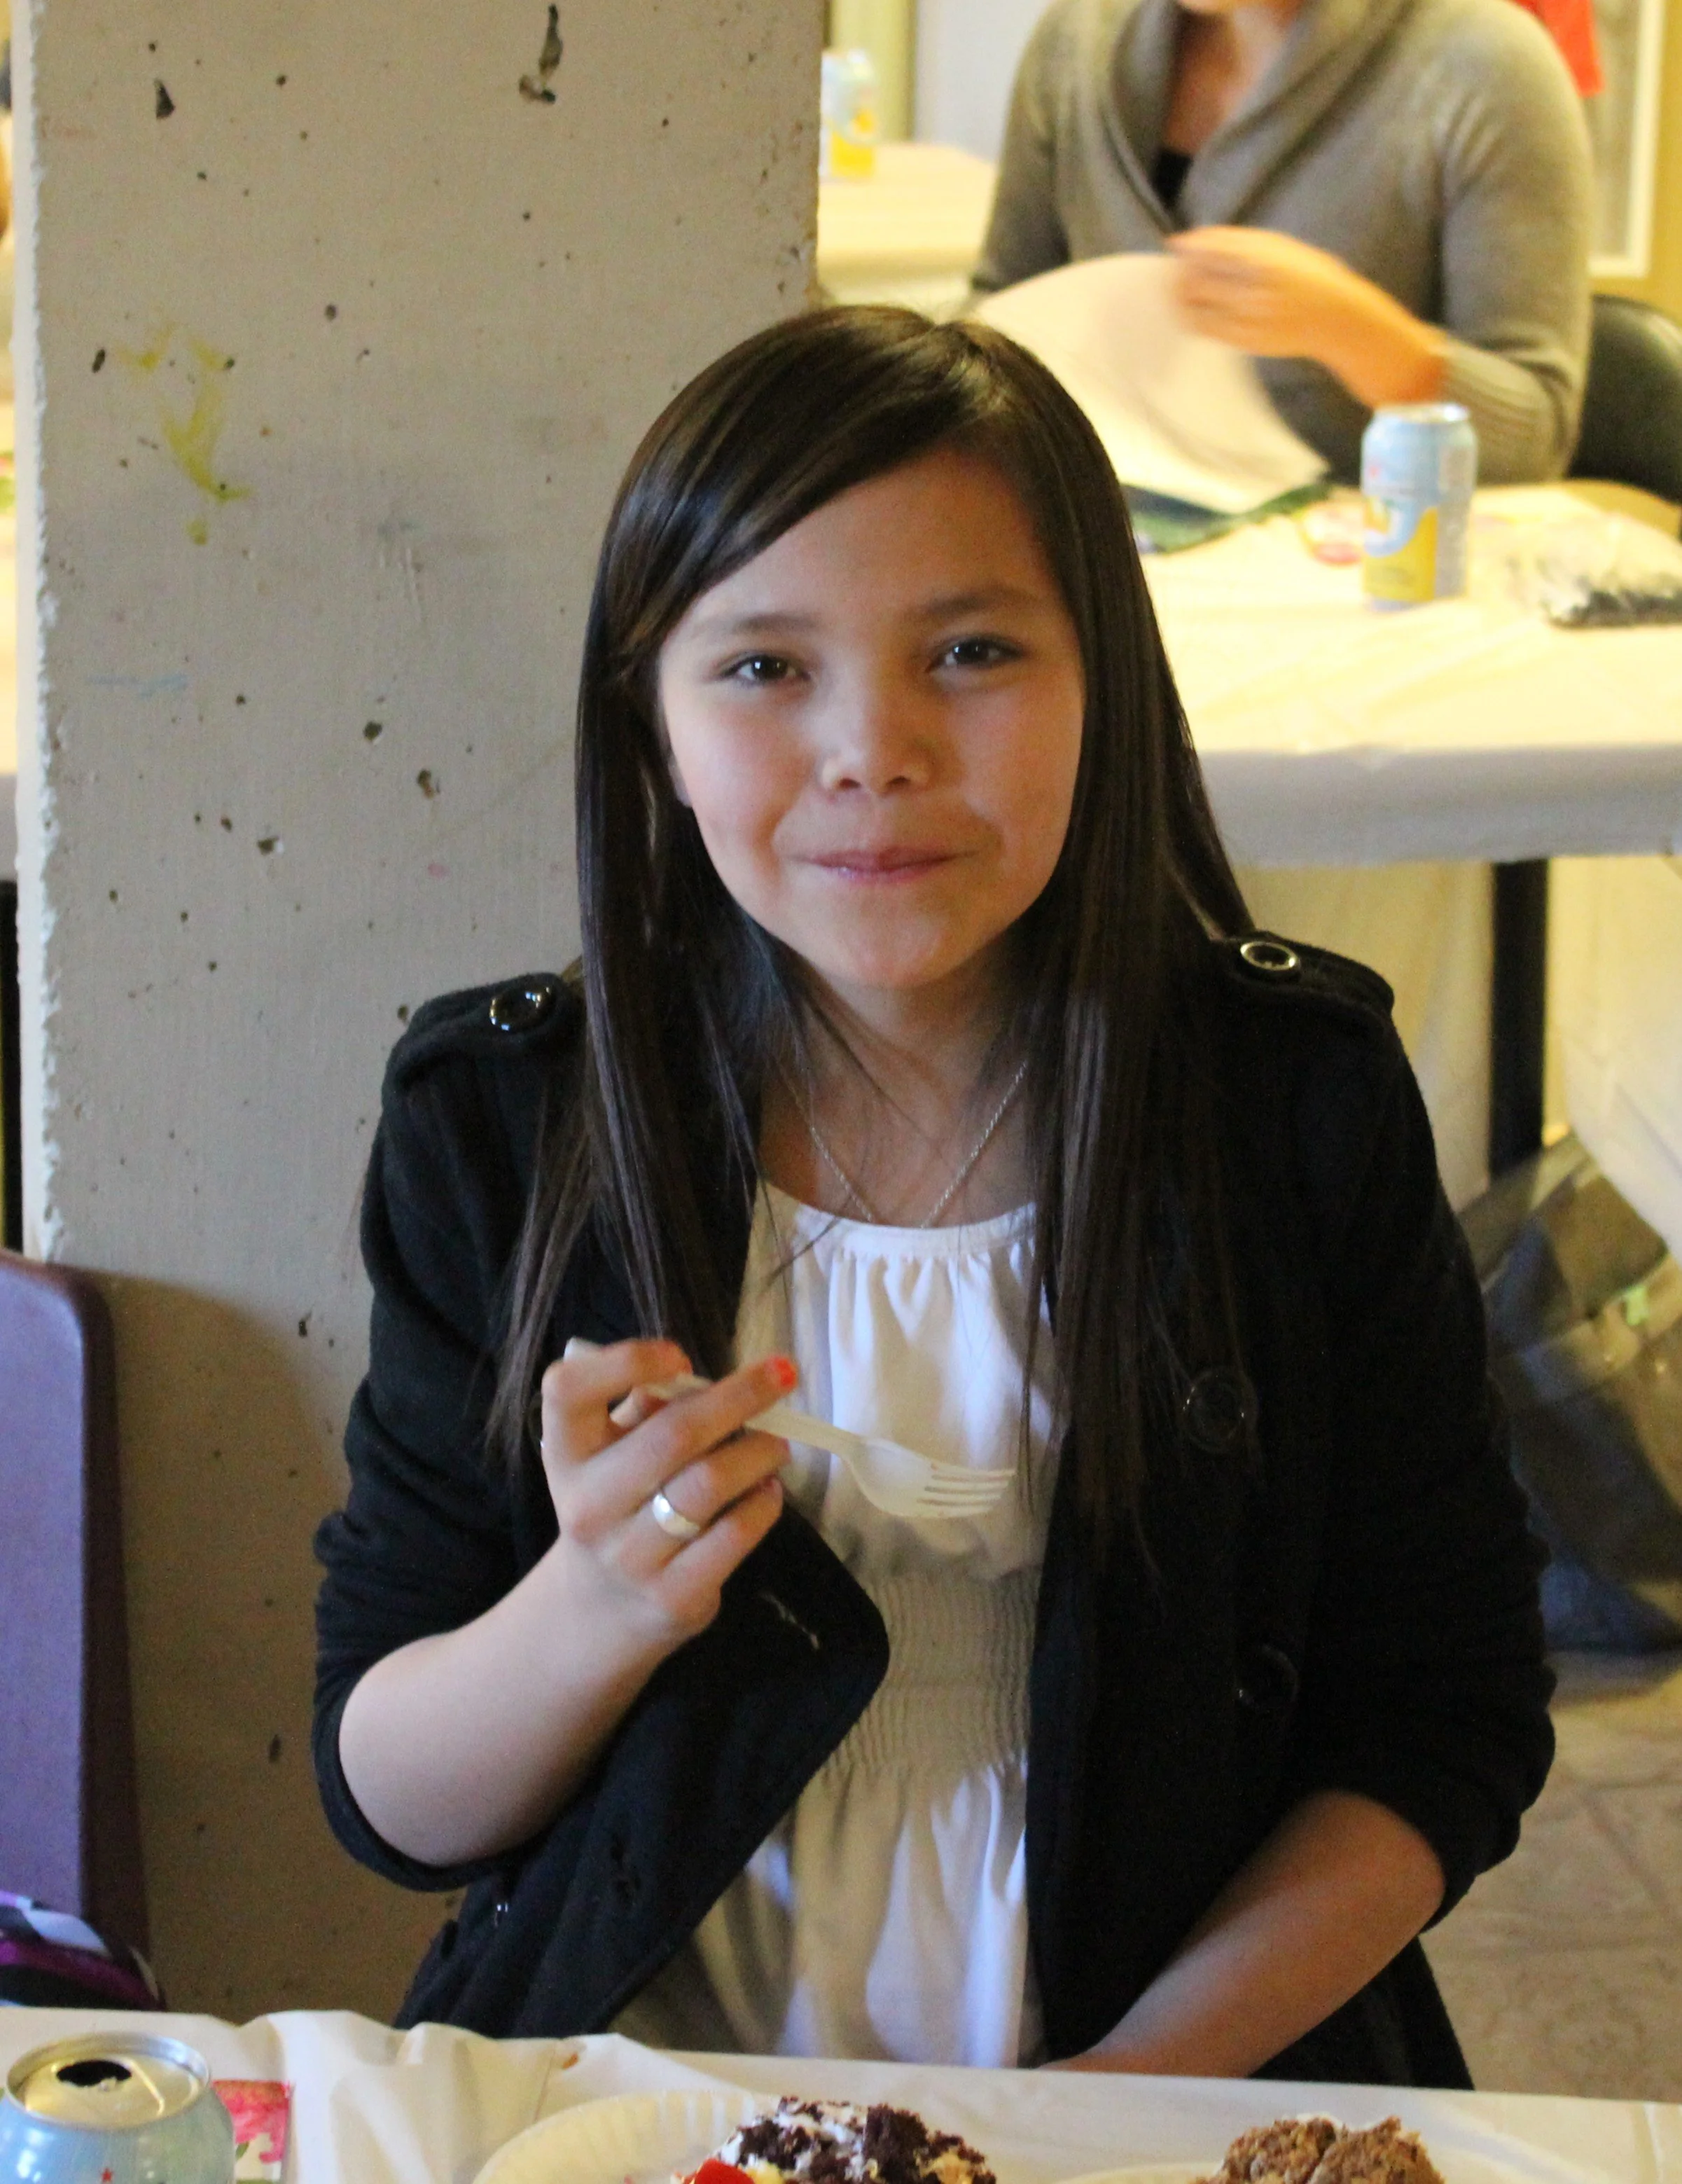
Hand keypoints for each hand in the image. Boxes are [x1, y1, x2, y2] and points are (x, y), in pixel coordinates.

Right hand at [539, 1338, 792, 1647]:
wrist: (598, 1612)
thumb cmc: (618, 1504)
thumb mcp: (609, 1454)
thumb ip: (645, 1411)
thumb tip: (706, 1379)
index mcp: (566, 1454)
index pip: (568, 1390)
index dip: (626, 1361)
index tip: (681, 1356)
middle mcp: (588, 1505)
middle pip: (672, 1435)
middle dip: (739, 1396)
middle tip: (783, 1374)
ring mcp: (629, 1556)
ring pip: (710, 1484)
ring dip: (759, 1451)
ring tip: (777, 1443)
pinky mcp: (673, 1597)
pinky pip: (734, 1535)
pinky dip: (763, 1503)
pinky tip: (768, 1490)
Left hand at [1169, 227, 1446, 407]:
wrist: (1340, 319)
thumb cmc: (1309, 277)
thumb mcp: (1283, 248)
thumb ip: (1243, 243)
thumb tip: (1198, 240)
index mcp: (1266, 256)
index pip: (1213, 247)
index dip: (1189, 246)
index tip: (1178, 245)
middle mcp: (1257, 285)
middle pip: (1199, 276)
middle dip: (1182, 271)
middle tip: (1177, 270)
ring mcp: (1251, 315)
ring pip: (1197, 305)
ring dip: (1182, 297)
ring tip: (1182, 292)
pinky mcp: (1247, 340)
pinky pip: (1206, 329)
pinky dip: (1193, 318)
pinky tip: (1195, 312)